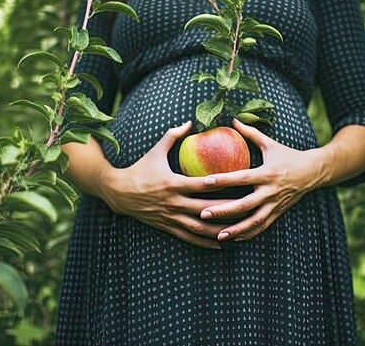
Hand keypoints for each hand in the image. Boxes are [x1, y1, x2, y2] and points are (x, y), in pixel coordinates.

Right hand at [98, 120, 235, 248]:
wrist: (118, 192)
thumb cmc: (140, 169)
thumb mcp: (155, 151)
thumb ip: (172, 136)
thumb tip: (189, 121)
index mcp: (173, 183)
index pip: (200, 184)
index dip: (218, 184)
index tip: (236, 182)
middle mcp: (173, 202)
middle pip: (205, 208)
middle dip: (227, 209)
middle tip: (247, 208)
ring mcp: (170, 216)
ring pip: (199, 227)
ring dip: (219, 230)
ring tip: (238, 230)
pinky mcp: (167, 226)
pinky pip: (189, 236)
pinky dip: (204, 241)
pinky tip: (220, 243)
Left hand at [198, 118, 332, 241]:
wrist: (313, 172)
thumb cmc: (288, 155)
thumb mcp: (270, 144)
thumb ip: (250, 133)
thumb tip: (232, 120)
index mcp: (267, 173)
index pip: (241, 178)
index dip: (223, 180)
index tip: (204, 182)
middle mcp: (270, 191)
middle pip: (244, 205)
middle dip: (223, 210)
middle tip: (203, 213)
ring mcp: (274, 205)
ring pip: (253, 221)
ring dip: (235, 230)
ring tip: (217, 236)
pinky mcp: (278, 213)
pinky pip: (261, 227)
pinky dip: (248, 234)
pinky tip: (233, 239)